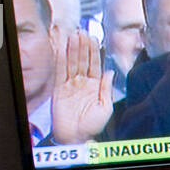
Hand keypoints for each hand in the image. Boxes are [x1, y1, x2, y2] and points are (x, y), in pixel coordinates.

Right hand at [51, 28, 113, 143]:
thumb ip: (106, 88)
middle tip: (82, 31)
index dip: (93, 51)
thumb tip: (109, 72)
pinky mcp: (59, 89)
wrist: (77, 138)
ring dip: (72, 49)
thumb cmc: (93, 126)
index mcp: (94, 86)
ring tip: (74, 35)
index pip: (94, 64)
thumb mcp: (105, 107)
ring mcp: (70, 85)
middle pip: (82, 60)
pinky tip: (62, 48)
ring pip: (71, 63)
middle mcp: (82, 83)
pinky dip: (61, 60)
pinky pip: (60, 72)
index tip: (93, 37)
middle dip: (82, 46)